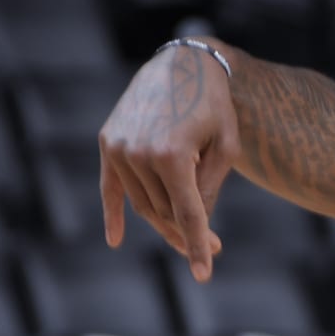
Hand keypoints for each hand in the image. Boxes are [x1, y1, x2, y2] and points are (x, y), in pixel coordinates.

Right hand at [98, 43, 237, 280]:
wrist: (183, 62)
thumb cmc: (214, 105)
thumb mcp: (226, 146)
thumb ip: (210, 187)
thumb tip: (197, 223)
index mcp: (172, 155)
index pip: (187, 214)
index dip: (198, 245)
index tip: (204, 273)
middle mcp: (139, 153)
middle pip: (163, 211)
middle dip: (188, 233)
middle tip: (213, 249)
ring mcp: (119, 147)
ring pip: (142, 202)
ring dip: (164, 219)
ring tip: (191, 228)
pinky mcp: (108, 141)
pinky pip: (109, 188)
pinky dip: (112, 214)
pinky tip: (115, 240)